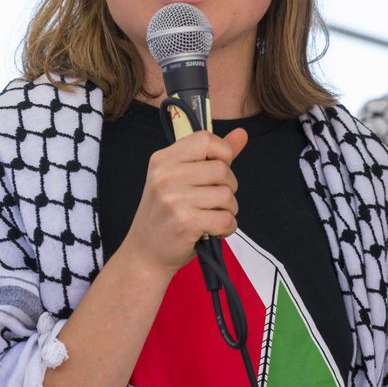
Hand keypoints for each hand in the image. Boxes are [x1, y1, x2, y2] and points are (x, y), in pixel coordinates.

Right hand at [118, 128, 248, 276]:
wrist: (145, 253)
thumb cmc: (166, 215)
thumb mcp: (181, 179)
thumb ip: (212, 156)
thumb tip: (242, 134)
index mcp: (163, 159)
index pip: (206, 139)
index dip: (222, 154)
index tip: (216, 170)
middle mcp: (166, 176)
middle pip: (222, 170)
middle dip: (228, 188)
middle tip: (213, 201)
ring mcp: (174, 199)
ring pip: (227, 195)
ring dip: (228, 210)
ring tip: (210, 217)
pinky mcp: (185, 222)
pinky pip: (226, 219)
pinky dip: (227, 228)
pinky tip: (212, 231)